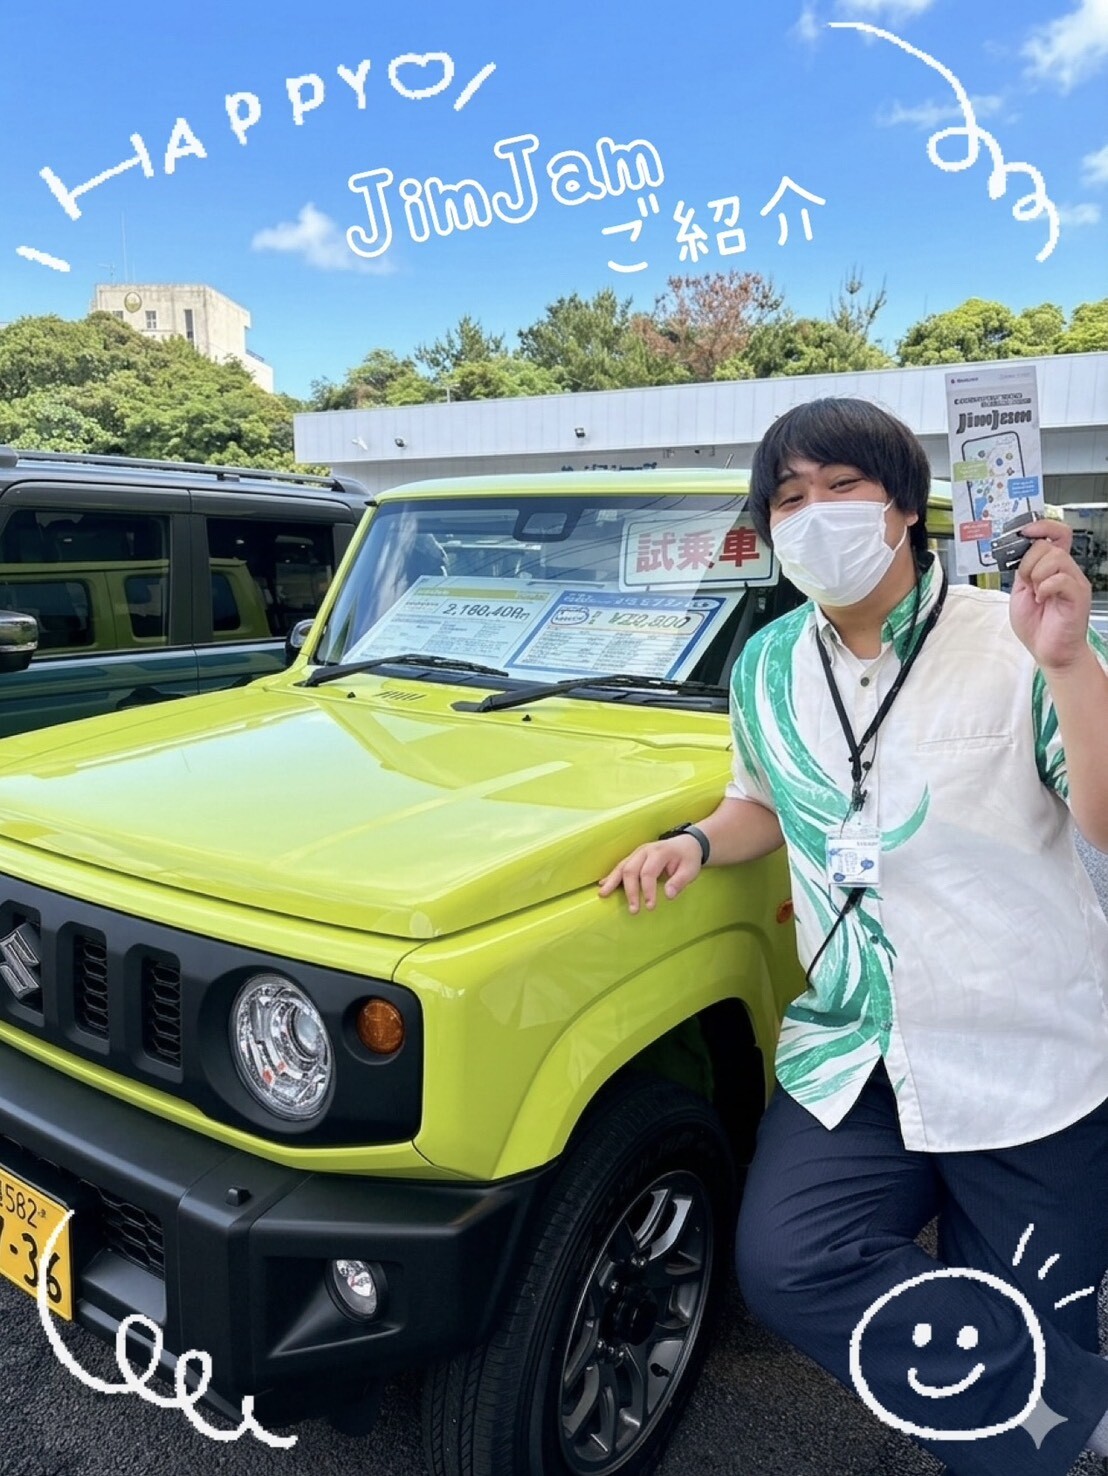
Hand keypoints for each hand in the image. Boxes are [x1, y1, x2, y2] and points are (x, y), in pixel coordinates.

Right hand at [597, 836, 703, 913]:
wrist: (686, 843)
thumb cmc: (688, 858)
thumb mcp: (691, 870)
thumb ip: (680, 882)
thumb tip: (668, 896)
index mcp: (660, 852)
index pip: (649, 872)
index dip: (648, 890)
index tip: (651, 907)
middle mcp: (645, 851)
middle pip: (631, 870)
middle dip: (630, 891)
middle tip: (633, 910)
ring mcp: (637, 853)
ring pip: (622, 866)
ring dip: (612, 882)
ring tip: (603, 895)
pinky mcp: (634, 857)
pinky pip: (620, 866)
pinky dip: (611, 876)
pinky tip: (603, 884)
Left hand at [1008, 520, 1091, 672]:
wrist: (1049, 651)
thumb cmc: (1037, 625)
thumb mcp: (1020, 592)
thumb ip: (1021, 570)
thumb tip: (1019, 551)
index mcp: (1052, 567)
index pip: (1056, 533)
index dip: (1041, 526)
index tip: (1022, 531)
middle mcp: (1066, 570)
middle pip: (1047, 545)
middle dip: (1028, 563)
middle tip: (1028, 584)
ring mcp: (1073, 581)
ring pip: (1054, 558)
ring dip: (1036, 575)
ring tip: (1037, 594)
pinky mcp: (1078, 595)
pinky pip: (1060, 578)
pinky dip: (1045, 588)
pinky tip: (1042, 600)